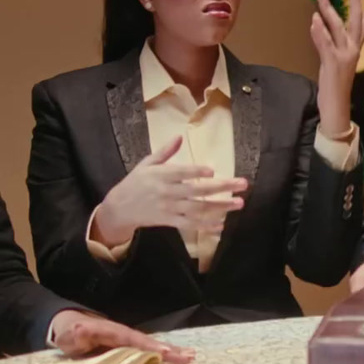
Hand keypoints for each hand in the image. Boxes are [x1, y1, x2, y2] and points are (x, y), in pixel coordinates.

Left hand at [49, 310, 195, 363]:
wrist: (71, 327)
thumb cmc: (70, 334)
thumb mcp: (70, 334)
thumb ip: (77, 334)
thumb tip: (81, 330)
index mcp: (112, 332)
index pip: (132, 339)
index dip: (148, 346)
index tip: (164, 352)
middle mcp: (125, 335)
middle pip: (149, 342)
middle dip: (168, 349)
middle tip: (188, 356)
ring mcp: (129, 342)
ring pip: (153, 347)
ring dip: (172, 352)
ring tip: (191, 357)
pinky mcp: (131, 349)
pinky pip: (150, 352)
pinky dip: (166, 356)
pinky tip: (180, 359)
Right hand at [90, 136, 247, 246]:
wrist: (120, 208)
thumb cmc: (136, 182)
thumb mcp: (147, 163)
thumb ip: (165, 152)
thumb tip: (179, 137)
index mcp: (161, 175)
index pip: (181, 173)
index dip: (196, 172)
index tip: (212, 171)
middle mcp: (167, 192)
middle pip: (197, 191)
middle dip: (222, 188)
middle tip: (242, 184)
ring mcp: (170, 208)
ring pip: (198, 209)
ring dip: (220, 207)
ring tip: (239, 204)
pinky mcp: (170, 221)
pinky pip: (190, 225)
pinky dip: (206, 226)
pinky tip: (221, 224)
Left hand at [311, 0, 363, 138]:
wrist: (336, 108)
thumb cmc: (334, 86)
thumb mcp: (333, 60)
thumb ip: (329, 42)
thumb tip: (319, 24)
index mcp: (355, 48)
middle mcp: (353, 49)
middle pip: (356, 19)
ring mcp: (343, 56)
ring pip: (337, 28)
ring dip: (328, 9)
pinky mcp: (332, 64)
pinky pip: (325, 44)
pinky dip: (319, 32)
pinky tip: (314, 20)